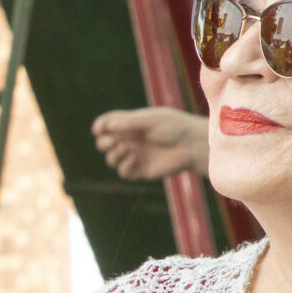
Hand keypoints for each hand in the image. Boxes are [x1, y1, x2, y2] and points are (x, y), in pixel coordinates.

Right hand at [92, 107, 209, 180]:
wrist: (191, 145)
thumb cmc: (173, 127)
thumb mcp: (149, 120)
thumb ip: (127, 123)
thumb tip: (105, 126)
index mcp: (130, 124)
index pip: (107, 124)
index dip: (100, 126)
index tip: (100, 129)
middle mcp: (130, 140)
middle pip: (104, 143)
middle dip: (104, 142)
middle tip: (114, 141)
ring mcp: (134, 156)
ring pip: (111, 159)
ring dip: (114, 154)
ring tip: (126, 149)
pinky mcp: (141, 170)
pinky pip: (123, 172)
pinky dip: (124, 165)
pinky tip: (134, 157)